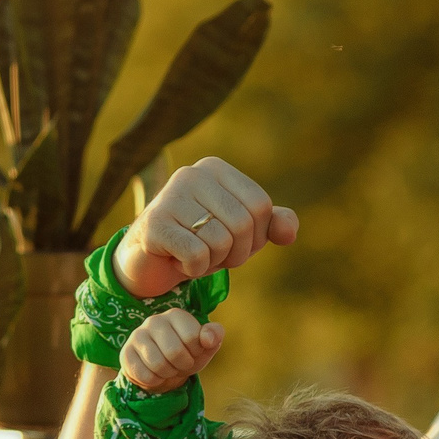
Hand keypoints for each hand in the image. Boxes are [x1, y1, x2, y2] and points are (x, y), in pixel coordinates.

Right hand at [115, 158, 297, 298]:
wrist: (149, 262)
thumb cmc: (199, 241)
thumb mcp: (241, 233)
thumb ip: (271, 225)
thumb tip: (289, 233)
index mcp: (215, 168)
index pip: (261, 205)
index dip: (256, 236)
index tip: (234, 243)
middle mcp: (191, 175)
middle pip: (244, 224)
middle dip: (236, 253)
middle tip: (212, 255)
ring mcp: (170, 197)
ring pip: (221, 242)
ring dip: (212, 262)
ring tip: (192, 255)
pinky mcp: (154, 225)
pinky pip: (197, 255)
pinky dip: (193, 269)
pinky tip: (178, 261)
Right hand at [120, 313, 223, 395]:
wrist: (163, 370)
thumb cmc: (186, 354)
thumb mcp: (205, 347)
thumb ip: (214, 336)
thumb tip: (208, 338)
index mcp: (175, 315)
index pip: (192, 336)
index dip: (196, 351)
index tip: (193, 352)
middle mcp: (154, 321)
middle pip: (174, 351)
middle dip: (182, 364)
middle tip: (180, 363)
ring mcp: (137, 336)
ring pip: (158, 364)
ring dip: (169, 373)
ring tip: (169, 368)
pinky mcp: (126, 353)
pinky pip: (144, 375)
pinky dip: (155, 381)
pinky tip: (155, 374)